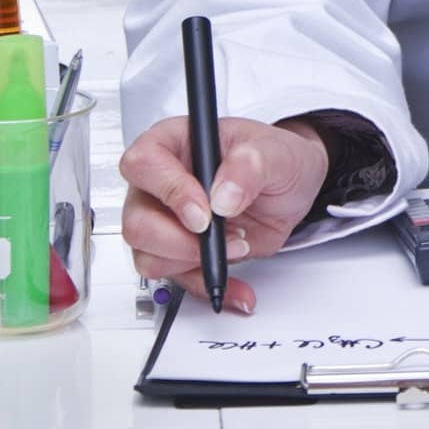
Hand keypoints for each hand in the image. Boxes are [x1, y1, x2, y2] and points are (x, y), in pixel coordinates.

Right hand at [119, 115, 329, 313]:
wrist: (292, 188)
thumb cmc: (276, 158)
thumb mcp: (275, 152)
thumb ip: (250, 165)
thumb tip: (223, 195)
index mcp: (176, 143)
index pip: (143, 163)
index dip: (168, 190)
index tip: (204, 212)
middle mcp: (161, 184)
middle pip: (137, 222)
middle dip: (179, 240)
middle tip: (221, 234)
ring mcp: (166, 221)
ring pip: (148, 256)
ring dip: (194, 261)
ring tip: (237, 243)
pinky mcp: (180, 252)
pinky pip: (176, 280)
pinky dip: (207, 285)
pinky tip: (233, 283)